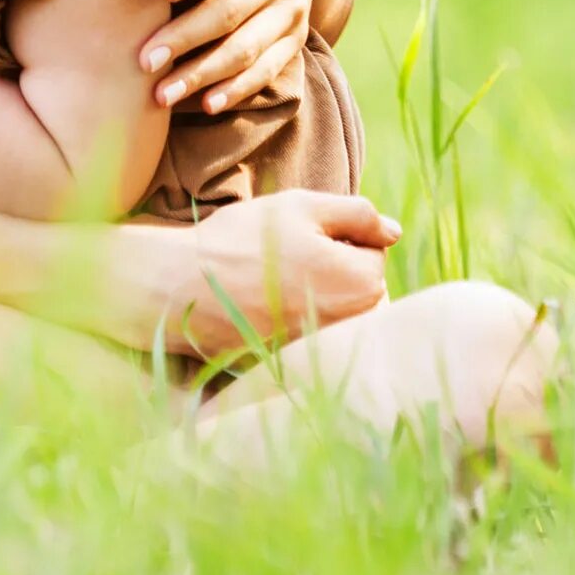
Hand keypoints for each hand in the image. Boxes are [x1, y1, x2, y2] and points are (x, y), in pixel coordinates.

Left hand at [145, 0, 335, 113]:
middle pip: (232, 9)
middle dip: (187, 37)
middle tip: (143, 60)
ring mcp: (291, 8)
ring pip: (248, 47)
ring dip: (205, 73)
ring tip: (161, 94)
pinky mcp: (295, 36)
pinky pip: (269, 68)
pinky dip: (239, 89)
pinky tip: (206, 104)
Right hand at [147, 189, 398, 356]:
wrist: (181, 287)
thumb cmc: (241, 240)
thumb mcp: (302, 207)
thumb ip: (358, 215)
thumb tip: (394, 232)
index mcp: (361, 283)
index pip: (374, 251)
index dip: (339, 235)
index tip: (300, 236)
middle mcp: (352, 325)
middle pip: (363, 286)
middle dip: (337, 269)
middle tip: (286, 260)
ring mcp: (327, 351)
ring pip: (341, 311)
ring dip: (320, 296)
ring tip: (275, 284)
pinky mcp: (300, 366)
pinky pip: (316, 337)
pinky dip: (299, 322)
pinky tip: (268, 310)